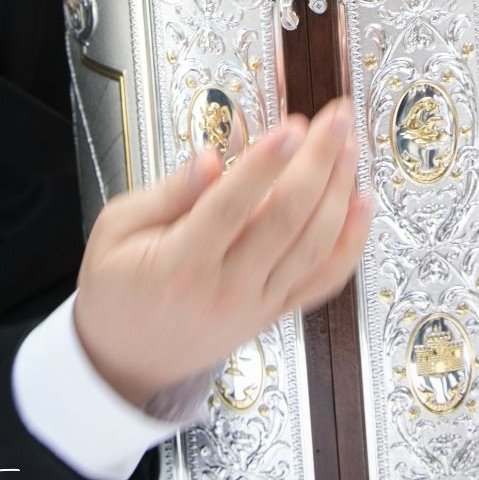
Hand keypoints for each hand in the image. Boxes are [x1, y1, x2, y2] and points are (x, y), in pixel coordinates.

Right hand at [72, 97, 371, 408]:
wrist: (126, 361)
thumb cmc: (118, 288)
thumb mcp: (116, 229)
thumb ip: (166, 193)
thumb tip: (210, 159)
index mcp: (181, 263)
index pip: (231, 207)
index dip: (266, 164)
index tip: (293, 126)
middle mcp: (227, 287)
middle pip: (286, 220)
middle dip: (318, 162)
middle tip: (335, 118)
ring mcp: (257, 304)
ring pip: (314, 246)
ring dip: (339, 191)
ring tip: (349, 144)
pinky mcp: (274, 313)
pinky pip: (323, 281)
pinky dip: (351, 243)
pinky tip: (362, 204)